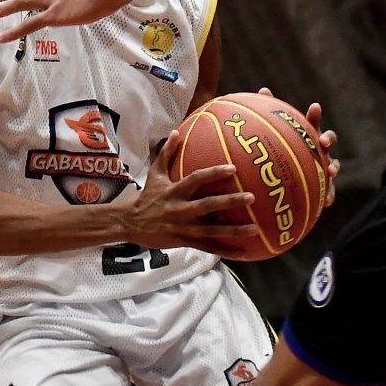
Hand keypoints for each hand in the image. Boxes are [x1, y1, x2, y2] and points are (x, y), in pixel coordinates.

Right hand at [123, 131, 259, 259]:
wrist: (131, 223)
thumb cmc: (148, 196)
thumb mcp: (154, 174)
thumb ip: (166, 153)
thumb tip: (175, 131)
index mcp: (175, 191)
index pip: (196, 179)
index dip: (214, 174)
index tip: (233, 169)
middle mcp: (180, 209)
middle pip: (208, 205)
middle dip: (229, 202)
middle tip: (251, 197)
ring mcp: (183, 227)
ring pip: (211, 231)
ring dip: (234, 231)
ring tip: (255, 229)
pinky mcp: (185, 241)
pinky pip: (208, 248)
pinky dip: (226, 251)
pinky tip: (244, 253)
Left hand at [257, 88, 339, 207]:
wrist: (289, 182)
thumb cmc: (284, 153)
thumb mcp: (275, 136)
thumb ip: (270, 114)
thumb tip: (263, 89)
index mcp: (308, 136)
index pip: (313, 123)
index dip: (315, 115)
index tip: (314, 107)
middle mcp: (319, 149)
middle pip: (329, 140)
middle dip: (328, 139)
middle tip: (322, 141)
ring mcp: (324, 167)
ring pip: (334, 165)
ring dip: (334, 166)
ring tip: (331, 170)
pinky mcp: (325, 186)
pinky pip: (330, 191)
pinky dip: (330, 195)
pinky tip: (326, 202)